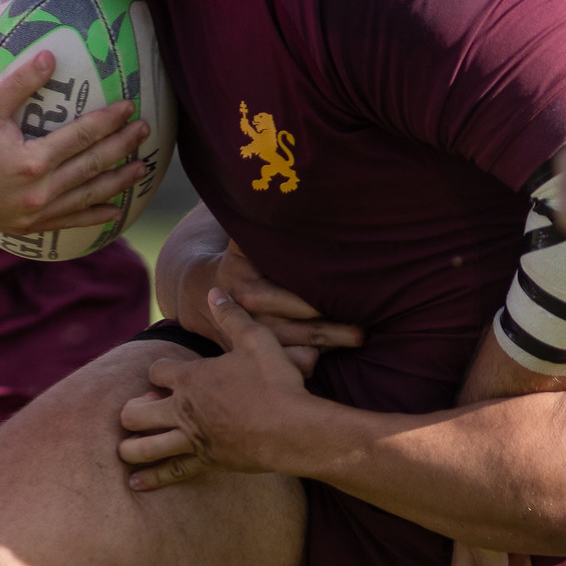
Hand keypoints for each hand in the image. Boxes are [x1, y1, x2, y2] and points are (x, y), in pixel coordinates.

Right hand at [0, 50, 149, 233]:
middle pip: (92, 166)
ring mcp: (36, 214)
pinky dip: (95, 217)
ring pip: (87, 196)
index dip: (108, 121)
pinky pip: (70, 222)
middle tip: (145, 131)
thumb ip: (20, 82)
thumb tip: (51, 56)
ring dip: (118, 182)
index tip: (128, 107)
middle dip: (122, 147)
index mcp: (31, 162)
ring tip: (142, 168)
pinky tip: (116, 212)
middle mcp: (38, 192)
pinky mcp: (29, 227)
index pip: (81, 137)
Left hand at [117, 289, 320, 490]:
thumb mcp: (256, 340)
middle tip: (140, 411)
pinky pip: (171, 472)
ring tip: (126, 448)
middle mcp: (183, 410)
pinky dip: (151, 479)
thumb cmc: (276, 383)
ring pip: (143, 446)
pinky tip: (135, 484)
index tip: (168, 374)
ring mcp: (192, 439)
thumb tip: (215, 290)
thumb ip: (232, 315)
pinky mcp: (205, 462)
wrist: (293, 429)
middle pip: (135, 412)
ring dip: (131, 447)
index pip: (156, 371)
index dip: (159, 371)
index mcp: (191, 378)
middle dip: (132, 411)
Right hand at [171, 233, 363, 359]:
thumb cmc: (238, 262)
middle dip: (333, 332)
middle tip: (363, 330)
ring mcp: (252, 346)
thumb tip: (287, 195)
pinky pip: (291, 370)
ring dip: (328, 349)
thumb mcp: (244, 242)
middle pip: (298, 332)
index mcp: (246, 290)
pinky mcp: (256, 363)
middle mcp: (248, 321)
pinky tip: (332, 352)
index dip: (316, 301)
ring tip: (357, 339)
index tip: (347, 297)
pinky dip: (312, 364)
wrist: (202, 293)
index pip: (287, 300)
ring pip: (297, 355)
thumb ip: (262, 225)